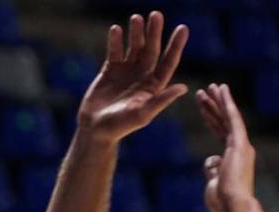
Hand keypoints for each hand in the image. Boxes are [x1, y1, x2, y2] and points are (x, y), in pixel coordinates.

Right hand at [77, 11, 188, 142]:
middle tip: (156, 15)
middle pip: (151, 50)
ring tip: (136, 18)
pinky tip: (116, 29)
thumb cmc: (120, 126)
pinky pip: (114, 51)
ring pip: (133, 47)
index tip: (183, 28)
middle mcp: (142, 76)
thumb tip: (183, 88)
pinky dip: (115, 40)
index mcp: (154, 86)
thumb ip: (161, 100)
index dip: (176, 46)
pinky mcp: (110, 71)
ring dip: (136, 33)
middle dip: (154, 33)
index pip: (168, 62)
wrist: (95, 130)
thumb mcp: (142, 114)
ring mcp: (126, 72)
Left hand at [197, 83, 256, 211]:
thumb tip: (211, 159)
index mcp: (234, 157)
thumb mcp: (213, 183)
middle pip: (223, 122)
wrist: (233, 205)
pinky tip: (222, 90)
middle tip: (205, 91)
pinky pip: (233, 118)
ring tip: (211, 86)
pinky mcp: (240, 143)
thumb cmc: (222, 201)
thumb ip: (212, 169)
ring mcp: (241, 145)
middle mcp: (240, 148)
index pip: (220, 133)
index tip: (204, 108)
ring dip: (219, 100)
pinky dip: (227, 103)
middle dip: (214, 105)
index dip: (212, 119)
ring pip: (228, 117)